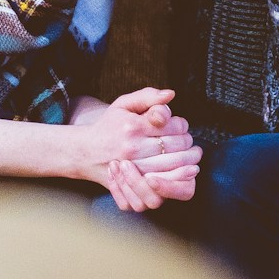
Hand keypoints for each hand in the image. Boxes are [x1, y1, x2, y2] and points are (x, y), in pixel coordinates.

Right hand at [76, 92, 201, 210]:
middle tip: (190, 143)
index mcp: (134, 126)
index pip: (172, 126)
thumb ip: (148, 96)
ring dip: (187, 161)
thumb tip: (171, 94)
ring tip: (192, 156)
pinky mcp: (131, 183)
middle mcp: (133, 147)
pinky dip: (175, 179)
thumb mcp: (124, 104)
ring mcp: (132, 167)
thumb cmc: (109, 125)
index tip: (182, 126)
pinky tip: (181, 173)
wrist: (86, 151)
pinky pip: (159, 185)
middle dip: (188, 144)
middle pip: (175, 147)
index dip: (182, 125)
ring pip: (170, 166)